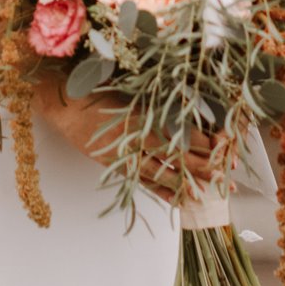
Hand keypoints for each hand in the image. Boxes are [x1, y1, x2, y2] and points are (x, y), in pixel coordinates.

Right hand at [32, 74, 219, 205]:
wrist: (63, 106)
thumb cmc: (95, 88)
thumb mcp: (126, 85)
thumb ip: (154, 93)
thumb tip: (187, 96)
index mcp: (136, 115)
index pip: (174, 132)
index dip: (198, 139)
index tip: (219, 143)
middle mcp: (131, 138)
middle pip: (170, 156)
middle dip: (197, 165)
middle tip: (221, 174)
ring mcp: (122, 154)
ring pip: (157, 173)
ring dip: (182, 183)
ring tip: (203, 193)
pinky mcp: (115, 165)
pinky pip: (141, 181)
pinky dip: (159, 191)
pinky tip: (176, 200)